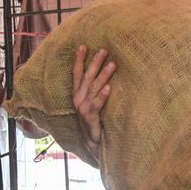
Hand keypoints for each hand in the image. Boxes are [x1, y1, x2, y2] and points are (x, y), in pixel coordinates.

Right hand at [72, 45, 115, 159]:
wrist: (92, 143)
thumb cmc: (94, 121)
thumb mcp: (92, 103)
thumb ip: (95, 90)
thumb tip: (106, 74)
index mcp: (77, 94)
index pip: (77, 74)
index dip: (79, 60)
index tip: (83, 46)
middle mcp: (78, 99)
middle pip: (87, 77)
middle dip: (95, 62)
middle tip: (105, 50)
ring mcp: (83, 108)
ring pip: (94, 88)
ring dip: (103, 75)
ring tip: (113, 64)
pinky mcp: (89, 118)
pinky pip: (97, 104)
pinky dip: (103, 95)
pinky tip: (110, 87)